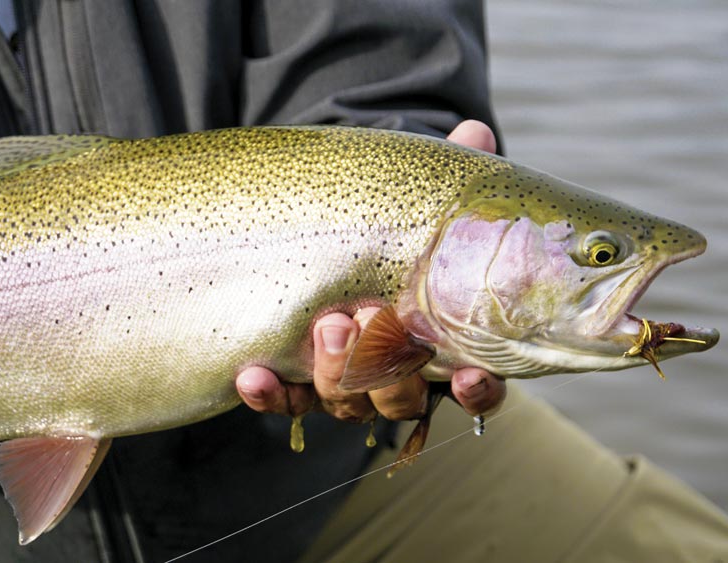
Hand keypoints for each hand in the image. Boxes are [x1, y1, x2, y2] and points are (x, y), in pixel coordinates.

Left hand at [236, 120, 506, 421]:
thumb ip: (451, 181)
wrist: (339, 239)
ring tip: (326, 324)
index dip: (476, 391)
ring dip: (334, 370)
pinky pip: (287, 401)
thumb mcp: (424, 207)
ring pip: (346, 401)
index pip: (476, 389)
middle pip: (400, 399)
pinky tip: (251, 376)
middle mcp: (398, 377)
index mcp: (445, 347)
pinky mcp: (299, 384)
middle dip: (386, 368)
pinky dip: (271, 394)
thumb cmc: (398, 234)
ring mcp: (347, 384)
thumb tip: (473, 133)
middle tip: (368, 317)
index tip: (467, 375)